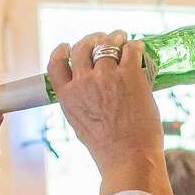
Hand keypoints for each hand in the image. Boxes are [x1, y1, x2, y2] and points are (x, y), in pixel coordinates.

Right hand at [47, 32, 173, 194]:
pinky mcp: (129, 75)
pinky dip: (134, 46)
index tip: (68, 46)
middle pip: (82, 48)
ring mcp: (106, 76)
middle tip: (103, 38)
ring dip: (115, 37)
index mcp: (67, 96)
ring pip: (107, 44)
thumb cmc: (109, 150)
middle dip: (91, 39)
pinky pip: (131, 50)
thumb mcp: (81, 126)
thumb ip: (81, 105)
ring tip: (122, 37)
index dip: (62, 51)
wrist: (129, 158)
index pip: (56, 63)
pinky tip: (138, 47)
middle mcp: (83, 82)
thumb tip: (91, 97)